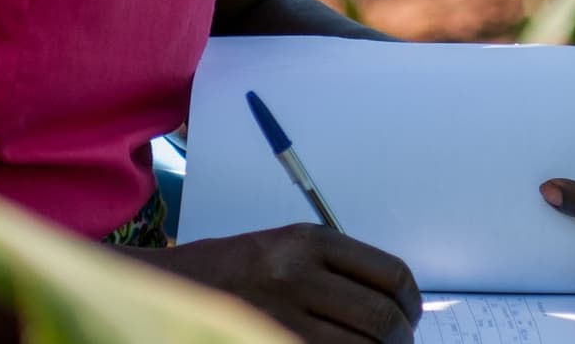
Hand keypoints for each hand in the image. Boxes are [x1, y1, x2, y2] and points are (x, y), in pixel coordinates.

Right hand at [145, 224, 422, 342]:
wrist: (162, 287)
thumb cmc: (235, 271)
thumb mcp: (288, 249)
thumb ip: (337, 269)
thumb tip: (393, 306)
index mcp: (310, 241)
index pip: (391, 275)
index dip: (411, 304)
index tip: (410, 317)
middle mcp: (297, 273)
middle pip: (381, 318)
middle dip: (400, 340)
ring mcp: (278, 314)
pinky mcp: (264, 339)